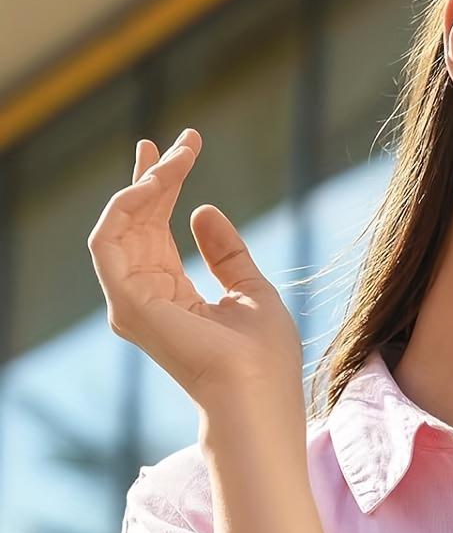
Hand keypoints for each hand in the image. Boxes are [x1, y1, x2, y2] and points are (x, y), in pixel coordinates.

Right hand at [86, 128, 304, 411]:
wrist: (259, 391)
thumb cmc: (263, 355)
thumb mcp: (251, 289)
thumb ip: (226, 253)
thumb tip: (204, 210)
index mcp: (171, 294)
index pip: (156, 230)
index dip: (167, 186)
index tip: (187, 148)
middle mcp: (144, 295)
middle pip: (136, 222)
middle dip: (153, 176)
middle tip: (179, 141)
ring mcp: (131, 299)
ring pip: (121, 224)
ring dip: (147, 184)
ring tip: (177, 157)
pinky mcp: (126, 301)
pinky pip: (109, 241)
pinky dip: (127, 207)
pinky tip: (157, 183)